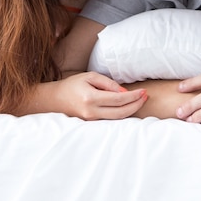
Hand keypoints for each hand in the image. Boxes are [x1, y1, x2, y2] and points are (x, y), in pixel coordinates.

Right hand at [24, 71, 147, 118]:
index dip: (133, 96)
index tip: (143, 91)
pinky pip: (111, 120)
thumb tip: (124, 91)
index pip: (119, 99)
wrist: (54, 100)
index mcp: (91, 98)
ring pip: (117, 119)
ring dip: (131, 110)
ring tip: (140, 101)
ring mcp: (91, 120)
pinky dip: (122, 114)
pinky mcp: (92, 124)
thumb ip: (108, 83)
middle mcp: (92, 112)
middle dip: (136, 105)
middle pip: (121, 112)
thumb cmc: (73, 85)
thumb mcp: (90, 77)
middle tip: (145, 96)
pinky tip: (128, 107)